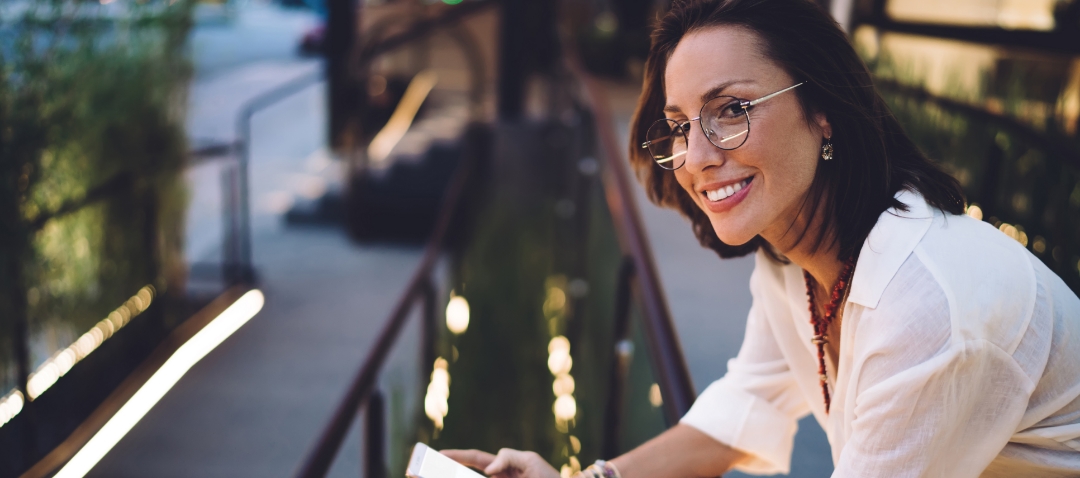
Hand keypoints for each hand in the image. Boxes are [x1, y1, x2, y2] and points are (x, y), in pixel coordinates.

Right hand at [442, 448, 560, 477]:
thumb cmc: (548, 477)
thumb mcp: (529, 461)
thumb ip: (507, 458)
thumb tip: (487, 469)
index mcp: (500, 467)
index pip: (473, 459)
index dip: (455, 456)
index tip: (437, 454)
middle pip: (465, 474)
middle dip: (444, 472)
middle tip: (421, 473)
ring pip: (473, 477)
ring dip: (454, 474)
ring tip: (433, 475)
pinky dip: (476, 474)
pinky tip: (471, 473)